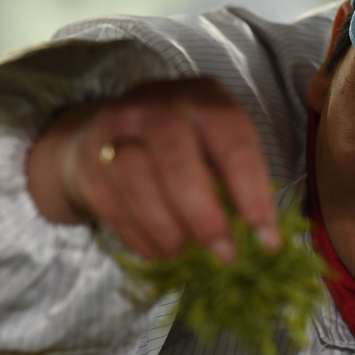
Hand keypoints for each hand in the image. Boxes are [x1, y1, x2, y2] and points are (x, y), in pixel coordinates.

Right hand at [27, 77, 279, 261]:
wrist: (101, 132)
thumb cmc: (180, 147)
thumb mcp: (215, 148)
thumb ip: (237, 183)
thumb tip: (262, 239)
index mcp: (205, 99)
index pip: (233, 141)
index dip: (252, 194)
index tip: (266, 239)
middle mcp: (159, 104)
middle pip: (177, 156)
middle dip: (203, 214)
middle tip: (223, 255)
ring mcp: (116, 126)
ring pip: (135, 176)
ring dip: (165, 225)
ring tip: (185, 254)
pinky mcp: (87, 157)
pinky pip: (110, 200)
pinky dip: (137, 233)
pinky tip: (159, 252)